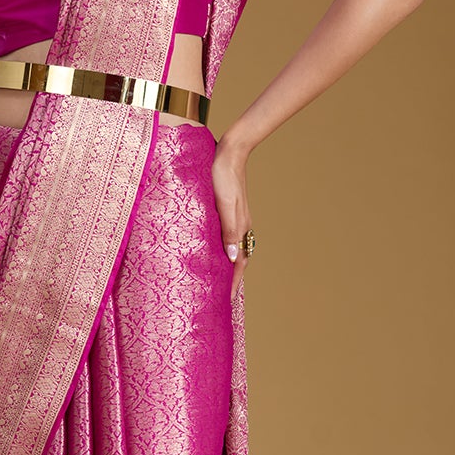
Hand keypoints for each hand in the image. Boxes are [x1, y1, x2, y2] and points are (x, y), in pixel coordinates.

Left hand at [211, 138, 252, 301]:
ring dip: (227, 266)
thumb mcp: (224, 205)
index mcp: (240, 228)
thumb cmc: (223, 177)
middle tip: (223, 297)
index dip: (233, 283)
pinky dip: (223, 250)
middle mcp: (240, 227)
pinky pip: (227, 238)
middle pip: (238, 260)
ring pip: (233, 249)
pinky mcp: (228, 212)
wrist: (229, 153)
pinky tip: (214, 251)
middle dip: (232, 280)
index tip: (228, 301)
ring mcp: (235, 220)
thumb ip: (228, 231)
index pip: (239, 263)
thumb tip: (232, 258)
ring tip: (218, 281)